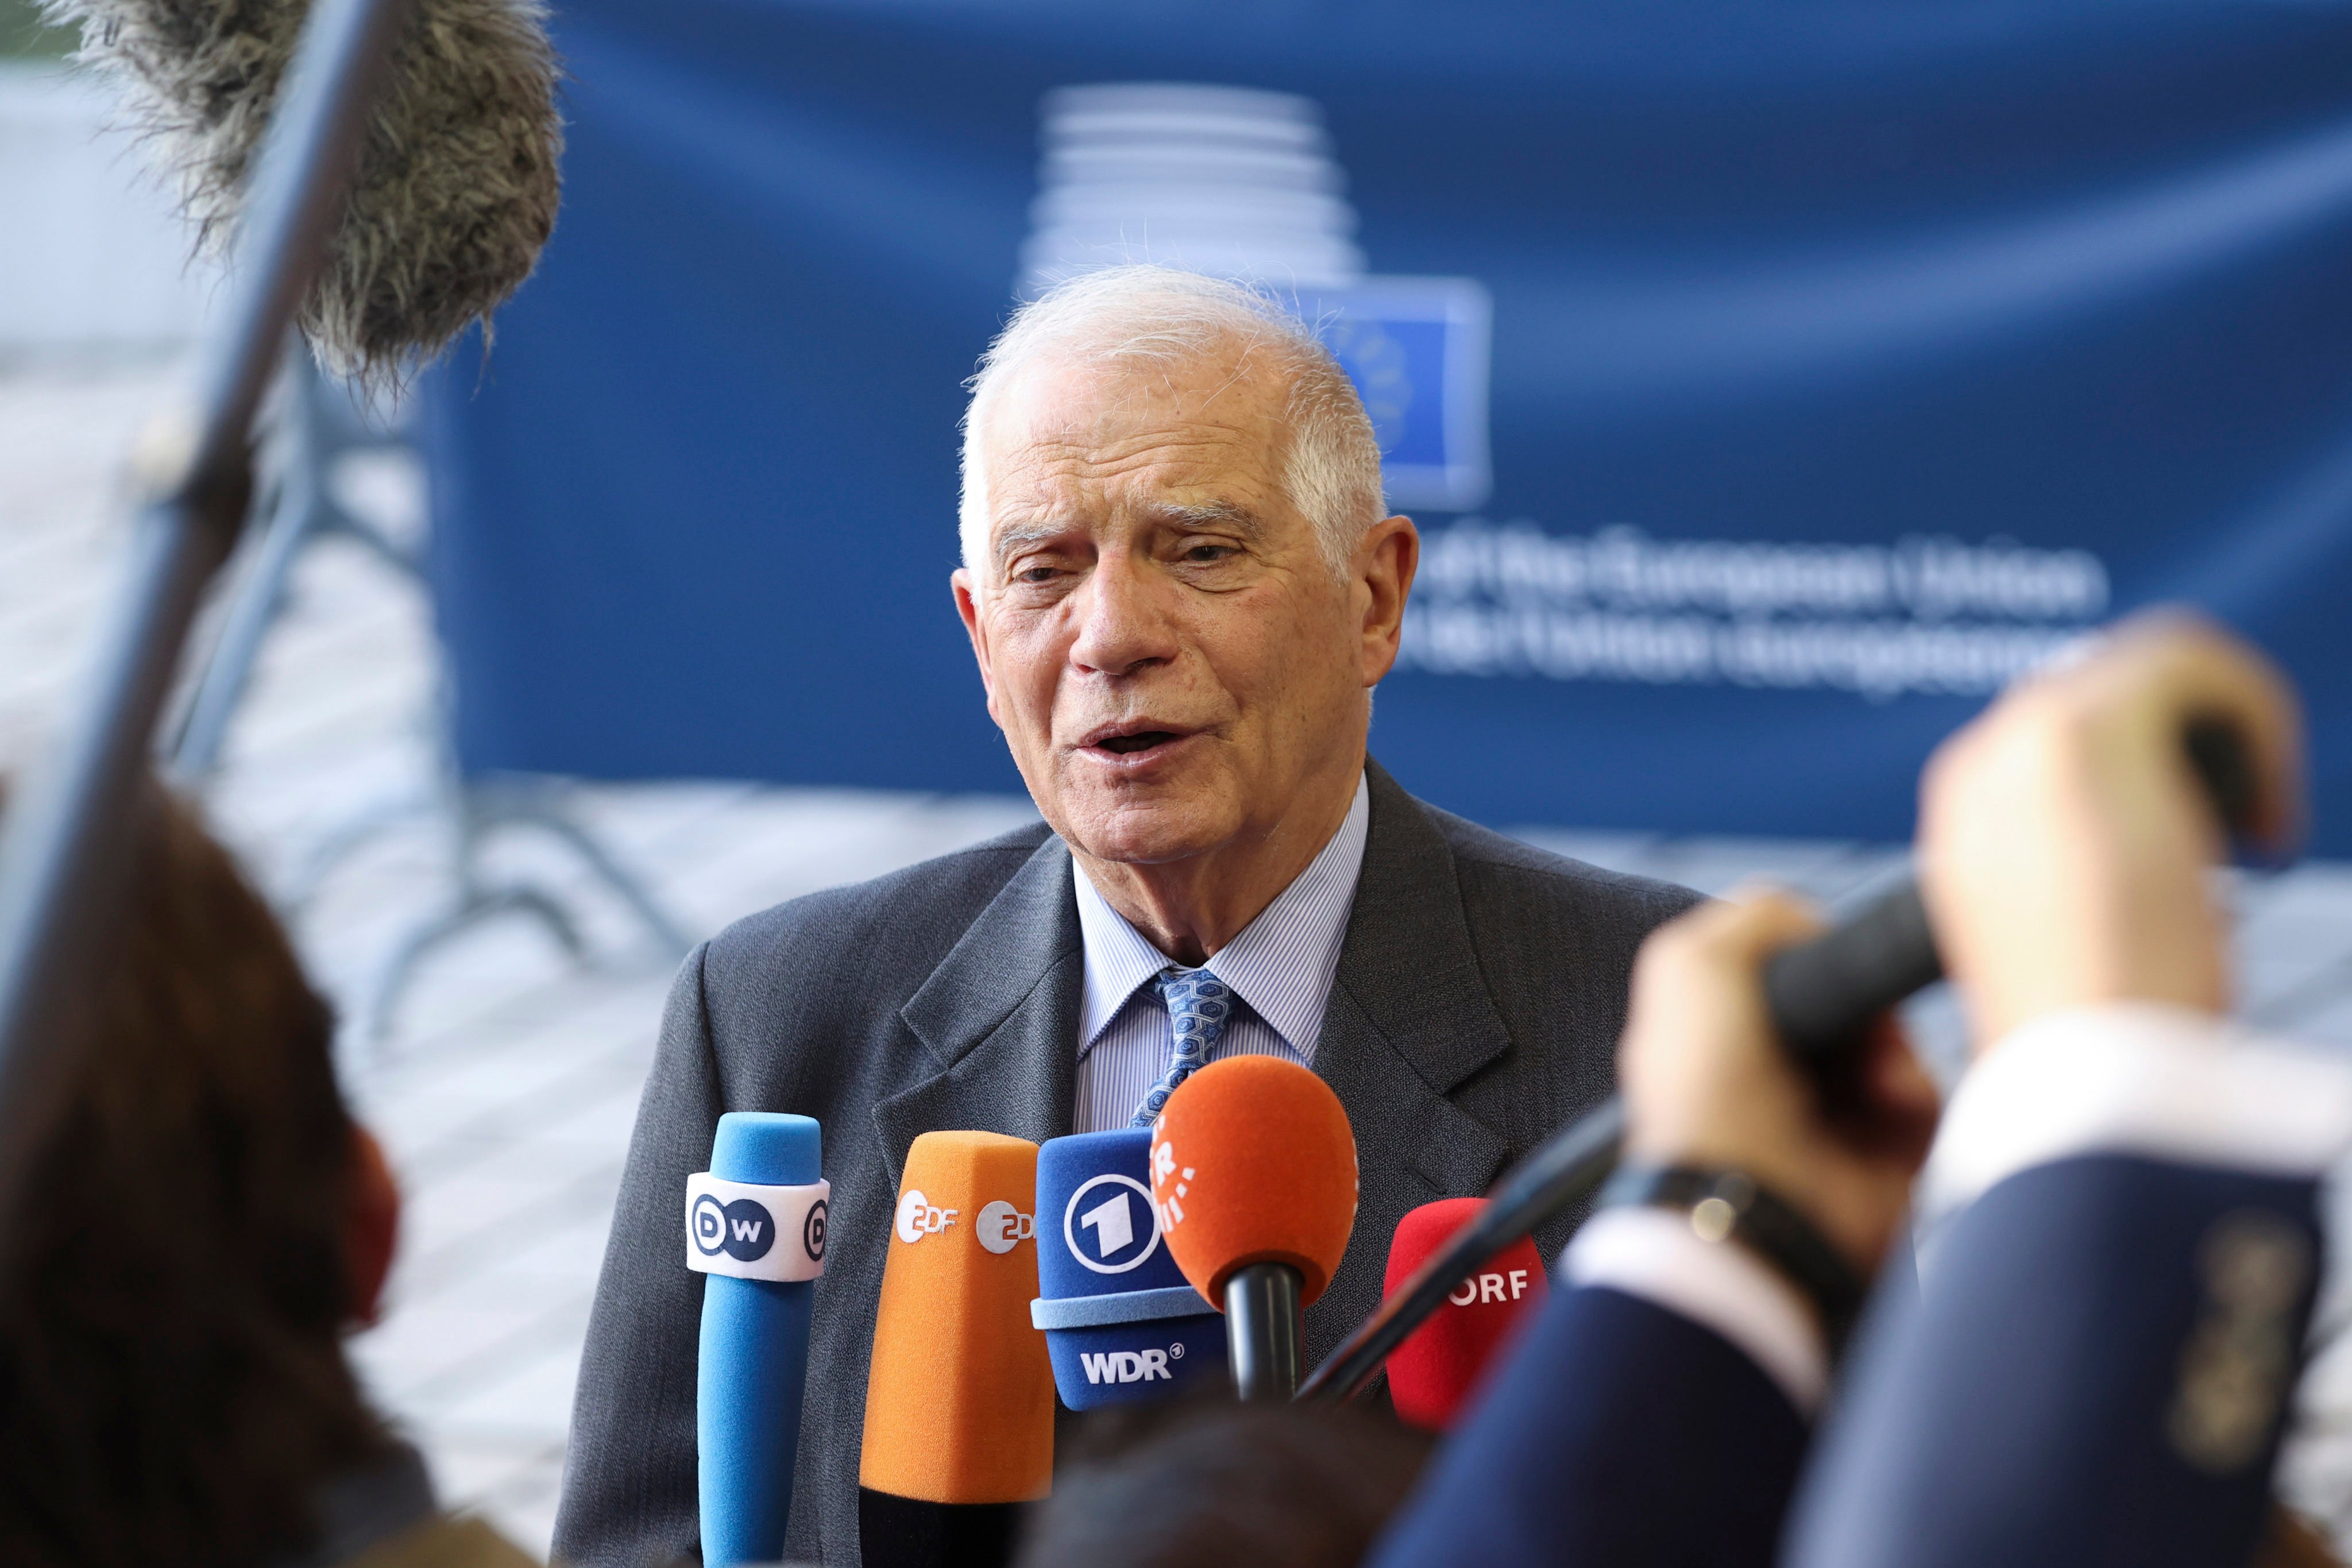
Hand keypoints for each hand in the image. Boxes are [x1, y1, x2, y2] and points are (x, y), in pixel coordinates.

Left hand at [1618, 892, 1940, 1277]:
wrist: (1754, 1201)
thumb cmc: (1708, 1089)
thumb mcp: (1692, 967)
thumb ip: (1754, 917)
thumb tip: (1815, 924)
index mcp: (1721, 1033)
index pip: (1795, 974)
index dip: (1817, 962)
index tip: (1822, 965)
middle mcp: (1775, 1071)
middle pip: (1855, 1003)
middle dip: (1867, 1003)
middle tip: (1859, 1024)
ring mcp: (1832, 1115)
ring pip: (1897, 1046)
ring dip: (1893, 1049)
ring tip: (1874, 1075)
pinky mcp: (1885, 1155)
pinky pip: (1926, 1099)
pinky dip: (1915, 1092)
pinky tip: (1889, 1101)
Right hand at [1917, 611, 2302, 1050]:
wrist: (2081, 1077)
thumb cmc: (2091, 1040)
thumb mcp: (2072, 937)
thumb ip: (2089, 866)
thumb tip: (2161, 844)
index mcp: (1966, 815)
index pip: (2062, 732)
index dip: (2158, 764)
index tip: (2207, 846)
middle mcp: (1982, 763)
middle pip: (2106, 682)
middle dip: (2196, 737)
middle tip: (2242, 831)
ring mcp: (2024, 740)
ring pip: (2154, 660)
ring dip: (2228, 725)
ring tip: (2259, 823)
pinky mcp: (2086, 728)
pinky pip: (2192, 662)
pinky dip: (2256, 719)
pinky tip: (2270, 818)